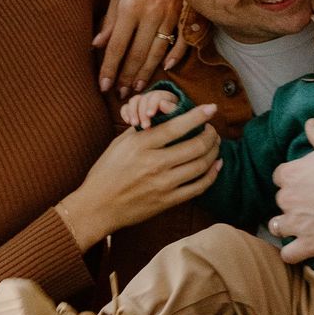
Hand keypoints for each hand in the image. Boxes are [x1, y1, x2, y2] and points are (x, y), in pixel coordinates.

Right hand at [57, 105, 220, 248]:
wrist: (98, 206)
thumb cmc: (106, 172)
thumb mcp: (120, 144)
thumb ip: (143, 131)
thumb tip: (165, 117)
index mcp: (141, 145)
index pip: (177, 126)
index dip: (198, 116)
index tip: (210, 108)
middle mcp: (154, 163)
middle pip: (195, 145)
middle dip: (210, 135)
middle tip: (212, 130)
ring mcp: (163, 184)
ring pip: (201, 165)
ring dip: (213, 153)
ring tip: (214, 146)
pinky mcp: (167, 201)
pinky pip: (198, 187)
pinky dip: (211, 175)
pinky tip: (215, 166)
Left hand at [91, 0, 186, 97]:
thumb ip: (110, 19)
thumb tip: (97, 44)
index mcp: (130, 8)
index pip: (117, 46)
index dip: (109, 68)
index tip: (103, 85)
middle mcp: (151, 14)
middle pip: (137, 54)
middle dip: (127, 77)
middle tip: (121, 94)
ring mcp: (171, 15)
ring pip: (157, 51)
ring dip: (147, 72)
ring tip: (138, 88)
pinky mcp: (186, 13)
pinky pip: (182, 40)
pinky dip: (175, 55)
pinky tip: (166, 68)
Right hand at [121, 87, 179, 129]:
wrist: (171, 129)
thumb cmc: (177, 122)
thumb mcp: (178, 116)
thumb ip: (172, 109)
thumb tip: (162, 104)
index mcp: (166, 96)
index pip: (156, 96)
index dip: (152, 104)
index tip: (151, 115)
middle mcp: (153, 96)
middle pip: (144, 99)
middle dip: (142, 112)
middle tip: (144, 126)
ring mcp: (142, 102)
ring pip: (134, 101)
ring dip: (132, 112)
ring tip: (135, 124)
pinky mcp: (134, 109)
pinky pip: (126, 107)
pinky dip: (125, 113)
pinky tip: (127, 122)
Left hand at [268, 117, 313, 263]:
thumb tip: (309, 122)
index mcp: (291, 174)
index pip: (280, 177)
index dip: (293, 181)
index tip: (307, 183)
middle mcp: (288, 198)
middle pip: (281, 201)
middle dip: (292, 203)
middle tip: (313, 204)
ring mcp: (297, 223)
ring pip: (278, 227)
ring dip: (287, 227)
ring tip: (305, 226)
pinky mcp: (308, 244)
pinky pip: (289, 254)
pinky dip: (293, 253)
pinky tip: (303, 248)